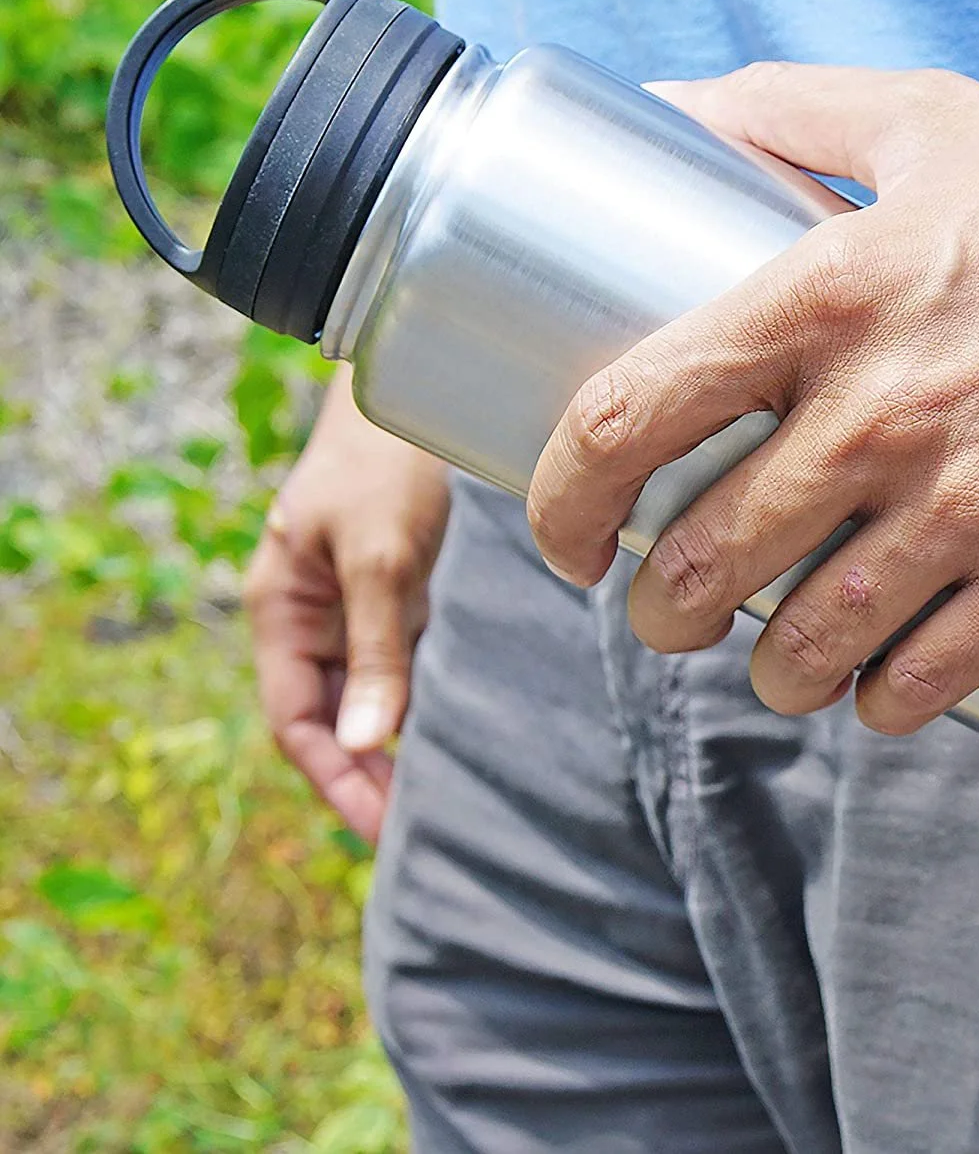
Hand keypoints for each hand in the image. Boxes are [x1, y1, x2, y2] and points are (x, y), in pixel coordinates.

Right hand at [245, 366, 448, 840]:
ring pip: (368, 692)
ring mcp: (356, 602)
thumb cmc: (383, 466)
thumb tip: (368, 741)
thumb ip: (376, 648)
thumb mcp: (379, 558)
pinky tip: (457, 728)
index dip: (334, 778)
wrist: (414, 387)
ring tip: (444, 795)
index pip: (297, 719)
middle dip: (365, 773)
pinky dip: (422, 697)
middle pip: (330, 715)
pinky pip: (403, 658)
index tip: (382, 829)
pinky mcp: (397, 587)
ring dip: (396, 741)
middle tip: (421, 828)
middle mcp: (313, 615)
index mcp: (283, 611)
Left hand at [527, 63, 978, 734]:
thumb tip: (662, 102)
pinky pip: (921, 680)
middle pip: (700, 559)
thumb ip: (783, 105)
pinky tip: (874, 688)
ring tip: (770, 662)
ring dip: (766, 673)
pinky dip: (877, 701)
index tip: (564, 537)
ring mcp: (969, 501)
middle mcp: (879, 407)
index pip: (628, 419)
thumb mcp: (928, 115)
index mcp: (822, 292)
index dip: (562, 497)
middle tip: (667, 611)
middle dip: (660, 610)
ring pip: (805, 641)